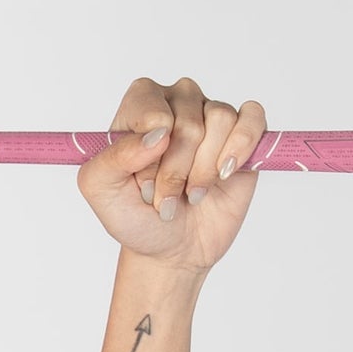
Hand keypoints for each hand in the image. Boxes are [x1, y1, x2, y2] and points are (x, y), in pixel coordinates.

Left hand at [76, 76, 267, 271]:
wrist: (171, 248)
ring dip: (205, 169)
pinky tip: (225, 173)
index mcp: (138, 107)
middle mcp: (176, 103)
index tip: (141, 183)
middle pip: (188, 121)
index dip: (149, 153)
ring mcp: (210, 117)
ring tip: (193, 193)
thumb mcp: (100, 190)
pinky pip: (252, 119)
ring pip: (220, 120)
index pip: (150, 108)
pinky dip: (240, 149)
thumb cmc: (134, 215)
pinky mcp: (244, 134)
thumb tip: (159, 134)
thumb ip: (113, 157)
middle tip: (165, 197)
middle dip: (176, 171)